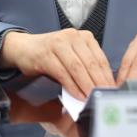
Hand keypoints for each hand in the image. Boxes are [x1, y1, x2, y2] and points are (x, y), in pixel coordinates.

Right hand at [0, 29, 114, 99]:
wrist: (24, 48)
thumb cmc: (51, 55)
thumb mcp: (72, 56)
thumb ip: (86, 67)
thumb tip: (101, 87)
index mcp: (84, 37)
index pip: (100, 59)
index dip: (107, 77)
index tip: (112, 92)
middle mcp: (73, 36)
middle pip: (90, 63)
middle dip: (98, 83)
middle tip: (104, 99)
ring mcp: (59, 43)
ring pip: (78, 68)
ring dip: (86, 86)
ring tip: (92, 99)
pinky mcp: (46, 54)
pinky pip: (63, 72)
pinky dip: (72, 86)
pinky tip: (77, 96)